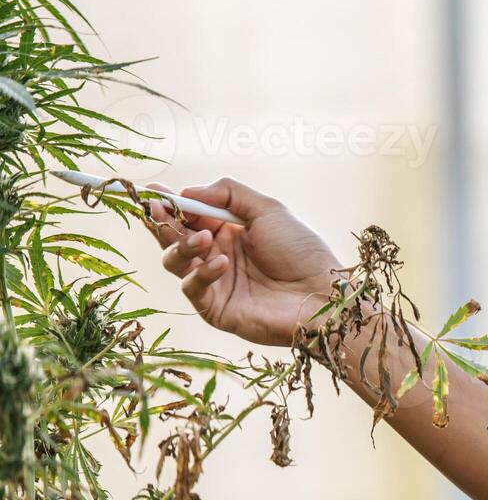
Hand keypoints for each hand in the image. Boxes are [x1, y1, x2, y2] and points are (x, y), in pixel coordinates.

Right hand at [144, 177, 345, 346]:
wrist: (323, 295)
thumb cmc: (302, 252)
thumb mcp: (268, 210)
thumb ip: (228, 194)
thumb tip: (186, 192)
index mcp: (229, 231)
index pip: (187, 216)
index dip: (168, 204)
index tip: (152, 191)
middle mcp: (217, 255)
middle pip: (173, 238)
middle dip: (162, 223)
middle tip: (157, 210)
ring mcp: (215, 284)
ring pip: (174, 262)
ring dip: (182, 246)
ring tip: (204, 238)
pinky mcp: (215, 309)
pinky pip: (192, 288)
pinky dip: (201, 273)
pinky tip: (222, 263)